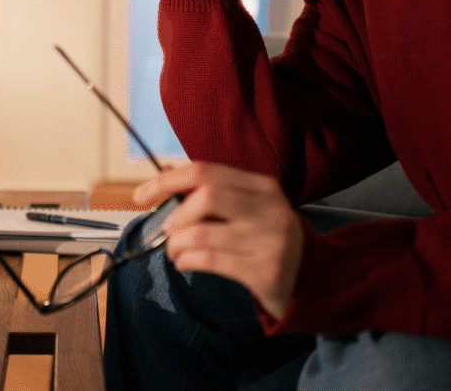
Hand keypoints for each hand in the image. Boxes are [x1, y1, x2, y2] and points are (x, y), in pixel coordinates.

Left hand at [133, 161, 302, 319]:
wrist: (310, 280)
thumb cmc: (265, 239)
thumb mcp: (247, 208)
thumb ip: (212, 191)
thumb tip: (166, 172)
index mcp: (263, 186)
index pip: (206, 171)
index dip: (167, 180)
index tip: (141, 195)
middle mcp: (271, 208)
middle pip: (207, 196)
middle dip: (176, 215)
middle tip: (168, 230)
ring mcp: (272, 240)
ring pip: (203, 233)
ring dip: (177, 244)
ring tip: (175, 252)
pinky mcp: (267, 270)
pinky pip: (211, 261)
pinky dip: (187, 261)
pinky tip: (185, 263)